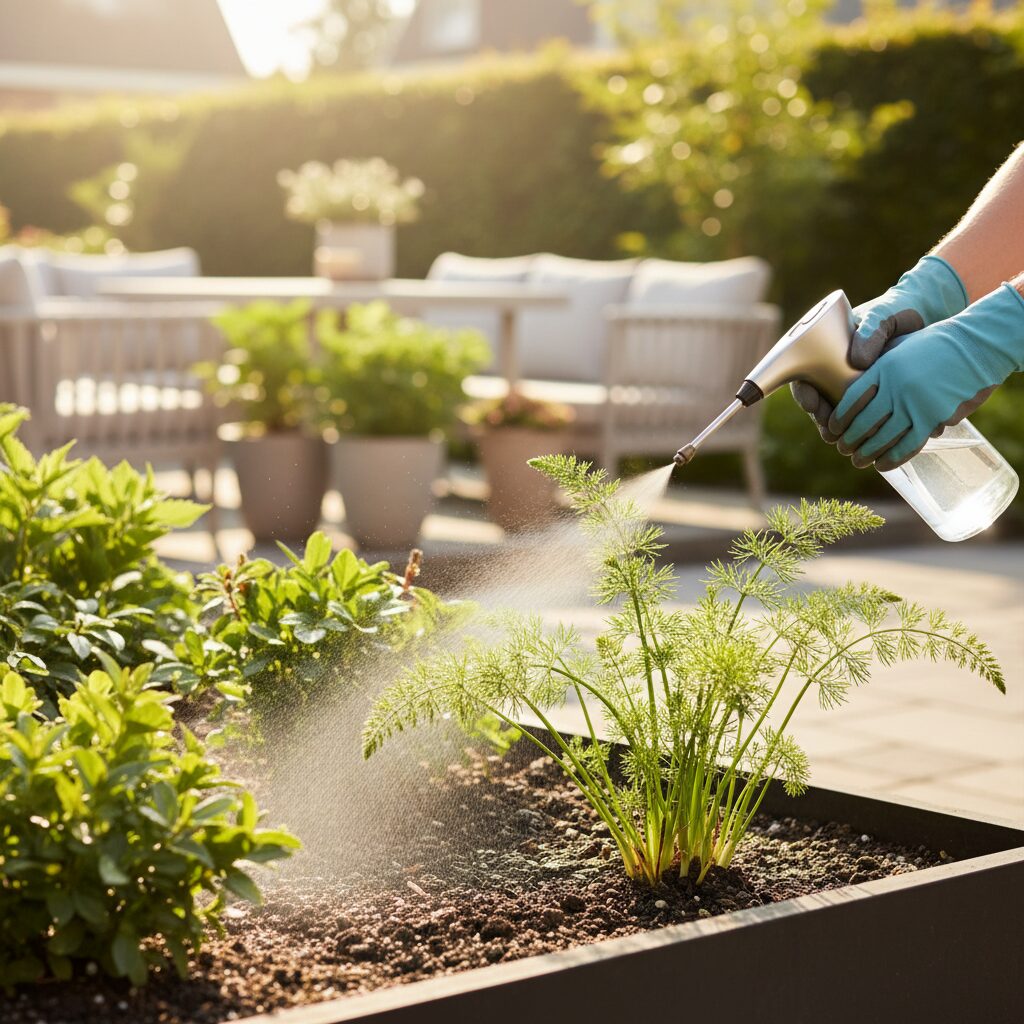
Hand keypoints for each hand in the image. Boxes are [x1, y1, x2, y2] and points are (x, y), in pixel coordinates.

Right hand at [791, 256, 967, 441]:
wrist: (925, 314)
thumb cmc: (897, 310)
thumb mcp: (883, 316)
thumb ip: (871, 332)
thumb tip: (858, 361)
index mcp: (826, 349)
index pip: (804, 374)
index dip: (805, 393)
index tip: (813, 405)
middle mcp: (834, 368)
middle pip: (818, 399)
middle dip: (822, 419)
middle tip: (830, 432)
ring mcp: (852, 382)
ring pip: (838, 412)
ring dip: (838, 429)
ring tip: (844, 441)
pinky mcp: (873, 394)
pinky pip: (862, 414)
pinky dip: (862, 427)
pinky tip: (868, 437)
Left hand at [829, 283, 1023, 471]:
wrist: (977, 346)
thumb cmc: (936, 343)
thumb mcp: (901, 345)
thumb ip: (878, 362)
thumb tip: (854, 377)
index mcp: (884, 367)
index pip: (852, 399)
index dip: (840, 418)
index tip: (833, 428)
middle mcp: (895, 387)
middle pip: (863, 422)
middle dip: (849, 440)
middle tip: (842, 449)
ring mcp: (914, 404)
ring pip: (882, 437)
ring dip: (866, 453)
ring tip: (857, 460)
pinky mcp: (933, 417)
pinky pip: (908, 444)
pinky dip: (892, 458)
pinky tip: (881, 465)